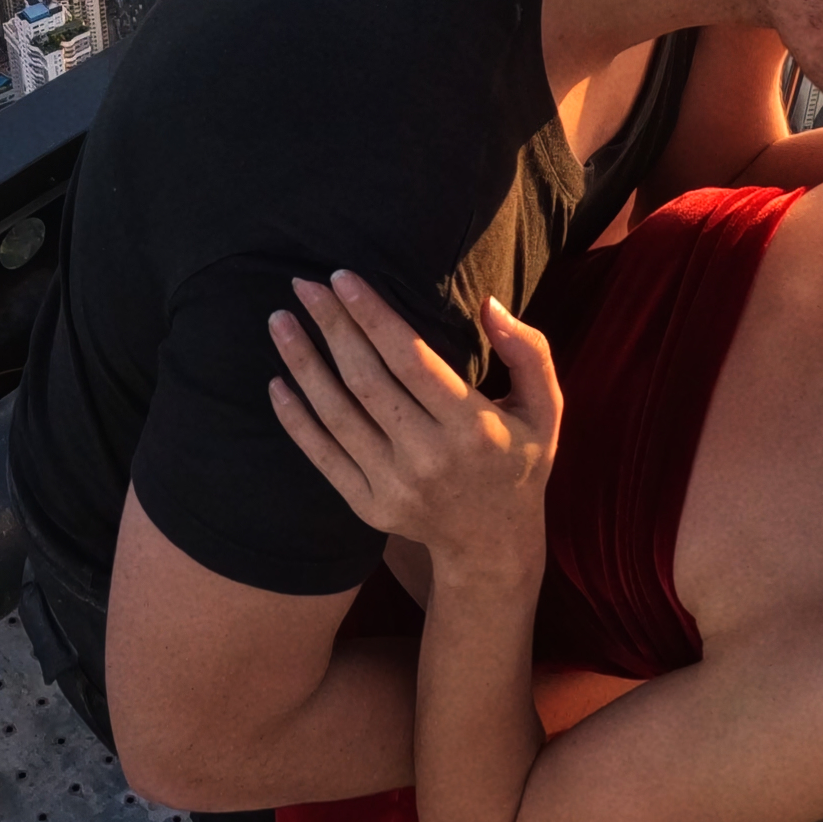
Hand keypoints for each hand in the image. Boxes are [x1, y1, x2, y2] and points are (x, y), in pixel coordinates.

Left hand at [268, 273, 560, 579]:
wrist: (493, 544)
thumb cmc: (518, 460)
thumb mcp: (545, 408)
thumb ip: (527, 351)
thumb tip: (488, 304)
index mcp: (472, 426)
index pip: (411, 359)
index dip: (372, 316)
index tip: (342, 278)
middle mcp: (430, 457)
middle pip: (366, 381)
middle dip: (331, 327)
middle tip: (303, 285)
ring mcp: (394, 486)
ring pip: (336, 414)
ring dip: (302, 363)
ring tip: (279, 322)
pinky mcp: (368, 506)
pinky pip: (322, 455)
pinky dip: (295, 418)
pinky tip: (277, 382)